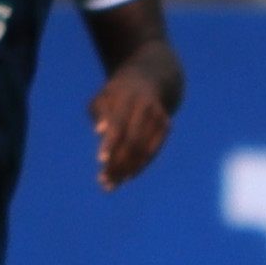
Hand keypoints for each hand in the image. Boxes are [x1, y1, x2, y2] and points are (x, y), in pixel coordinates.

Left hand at [90, 69, 172, 187]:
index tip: (100, 161)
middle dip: (118, 162)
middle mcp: (145, 107)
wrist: (149, 80)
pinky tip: (127, 176)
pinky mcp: (166, 125)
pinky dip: (141, 165)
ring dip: (128, 169)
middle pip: (132, 140)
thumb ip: (99, 113)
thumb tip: (100, 132)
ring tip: (111, 184)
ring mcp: (158, 116)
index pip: (118, 123)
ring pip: (144, 149)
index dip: (110, 142)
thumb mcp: (103, 97)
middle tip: (103, 181)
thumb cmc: (116, 94)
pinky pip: (153, 150)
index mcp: (126, 97)